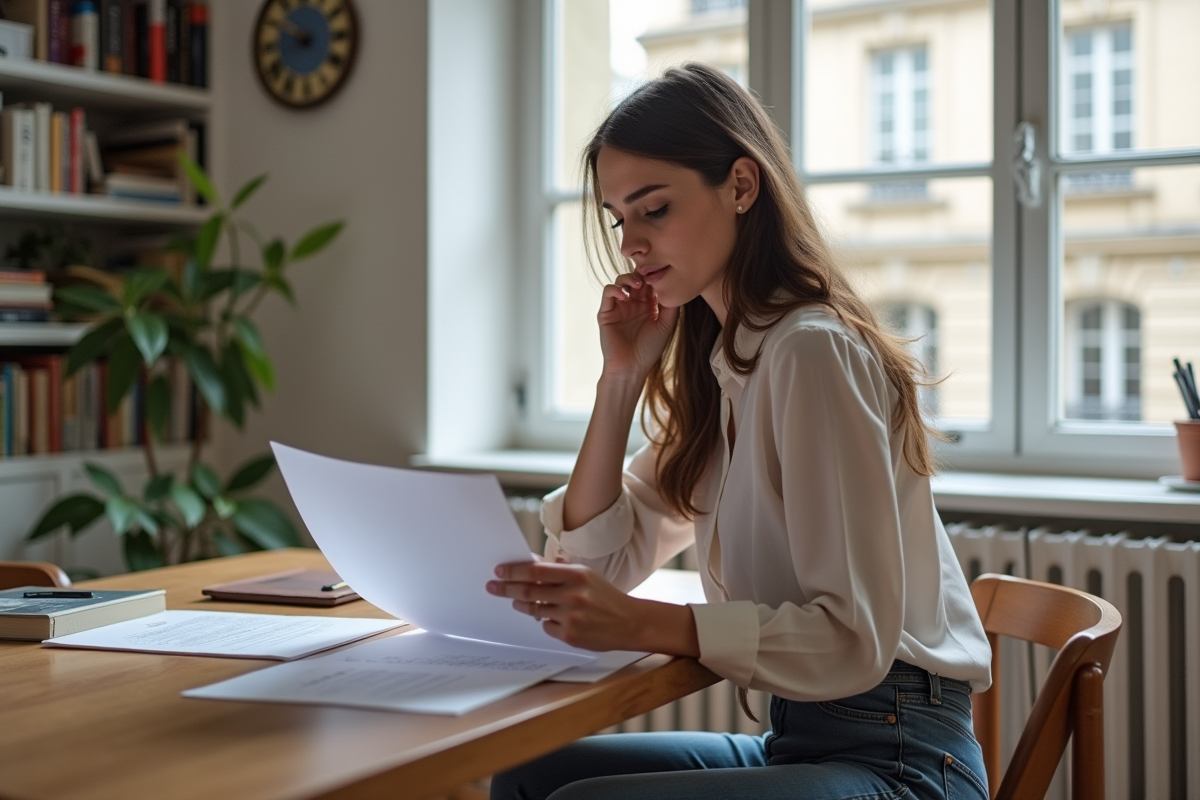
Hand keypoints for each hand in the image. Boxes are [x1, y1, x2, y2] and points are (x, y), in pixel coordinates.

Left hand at [487, 561, 643, 651]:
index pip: (536, 571)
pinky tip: (555, 618)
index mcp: (577, 575)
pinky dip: (546, 621)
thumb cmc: (606, 597)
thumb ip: (560, 570)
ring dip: (524, 605)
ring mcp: (570, 616)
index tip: (499, 571)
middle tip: (493, 587)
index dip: (514, 571)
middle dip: (507, 588)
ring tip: (519, 602)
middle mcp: (573, 594)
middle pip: (529, 591)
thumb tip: (532, 564)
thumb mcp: (587, 576)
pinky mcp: (570, 635)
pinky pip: (546, 626)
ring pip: (535, 610)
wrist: (630, 622)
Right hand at [597, 272, 678, 380]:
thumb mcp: (665, 325)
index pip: (650, 283)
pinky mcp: (606, 311)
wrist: (631, 367)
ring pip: (621, 281)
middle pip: (636, 278)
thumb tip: (673, 284)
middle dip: (642, 273)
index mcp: (648, 306)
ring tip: (638, 284)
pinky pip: (608, 291)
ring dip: (629, 278)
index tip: (661, 273)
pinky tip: (625, 297)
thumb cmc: (649, 349)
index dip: (654, 275)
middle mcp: (633, 303)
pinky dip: (616, 289)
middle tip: (649, 276)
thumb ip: (670, 305)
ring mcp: (619, 306)